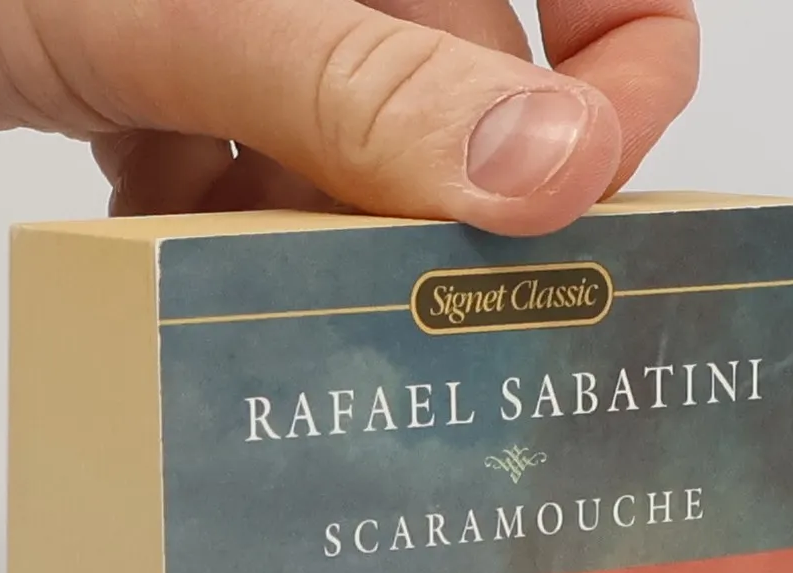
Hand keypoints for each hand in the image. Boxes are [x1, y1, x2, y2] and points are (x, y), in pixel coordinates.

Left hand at [0, 0, 698, 235]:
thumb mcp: (173, 9)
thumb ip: (363, 81)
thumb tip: (562, 171)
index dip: (630, 83)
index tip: (580, 209)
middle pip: (478, 100)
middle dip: (434, 216)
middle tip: (396, 322)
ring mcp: (265, 15)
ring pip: (367, 159)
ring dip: (319, 242)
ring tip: (242, 286)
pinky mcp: (189, 70)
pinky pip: (266, 172)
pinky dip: (228, 227)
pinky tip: (162, 239)